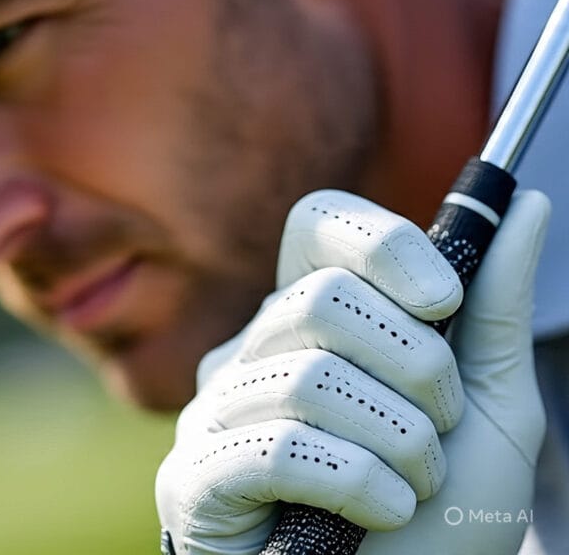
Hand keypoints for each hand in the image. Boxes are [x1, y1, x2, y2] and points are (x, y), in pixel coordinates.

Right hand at [156, 189, 549, 554]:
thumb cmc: (439, 516)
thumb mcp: (491, 408)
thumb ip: (496, 309)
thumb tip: (526, 203)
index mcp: (312, 323)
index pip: (317, 225)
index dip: (383, 245)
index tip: (444, 301)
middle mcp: (250, 354)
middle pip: (321, 299)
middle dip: (414, 367)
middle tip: (437, 429)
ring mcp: (213, 415)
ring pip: (307, 380)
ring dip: (397, 442)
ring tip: (414, 485)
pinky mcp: (193, 479)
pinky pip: (274, 449)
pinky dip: (353, 482)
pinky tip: (381, 513)